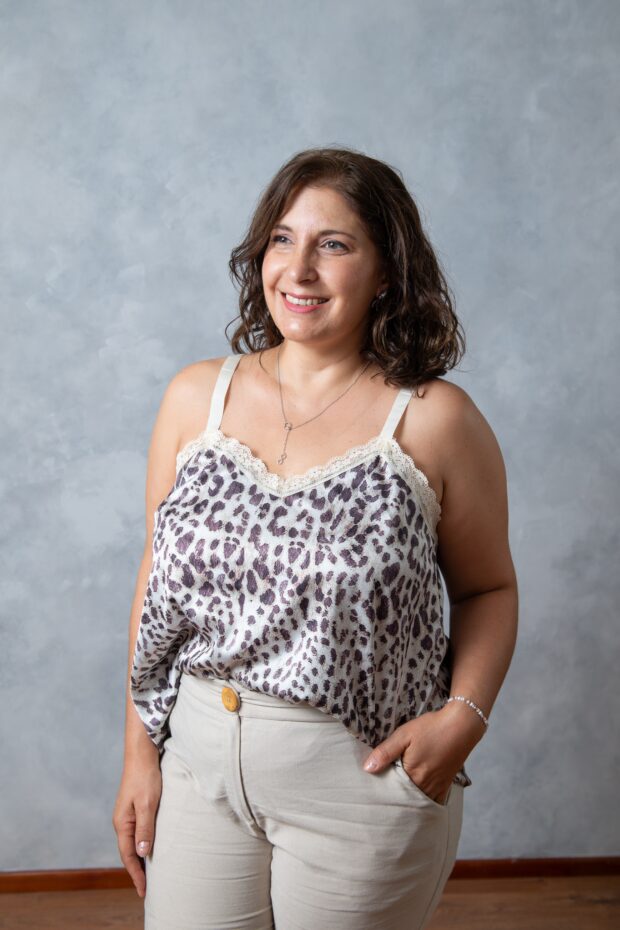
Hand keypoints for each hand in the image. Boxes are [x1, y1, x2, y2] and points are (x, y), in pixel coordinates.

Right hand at [112, 756, 161, 897]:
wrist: (142, 754)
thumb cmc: (145, 777)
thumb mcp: (147, 803)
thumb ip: (145, 828)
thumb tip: (142, 853)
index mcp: (122, 823)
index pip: (128, 855)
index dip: (136, 874)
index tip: (144, 891)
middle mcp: (122, 821)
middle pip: (129, 852)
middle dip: (137, 871)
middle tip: (148, 889)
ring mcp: (127, 815)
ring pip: (133, 843)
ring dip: (140, 859)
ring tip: (150, 875)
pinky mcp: (135, 808)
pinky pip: (138, 833)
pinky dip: (143, 845)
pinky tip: (151, 848)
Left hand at [362, 703, 483, 803]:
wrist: (462, 725)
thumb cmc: (431, 728)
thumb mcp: (404, 735)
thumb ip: (385, 752)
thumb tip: (367, 768)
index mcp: (412, 774)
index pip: (391, 791)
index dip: (381, 791)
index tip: (372, 791)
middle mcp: (425, 785)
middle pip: (405, 800)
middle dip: (393, 800)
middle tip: (381, 799)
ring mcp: (437, 786)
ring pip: (419, 802)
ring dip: (408, 802)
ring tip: (395, 800)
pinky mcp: (446, 784)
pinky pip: (434, 801)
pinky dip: (424, 803)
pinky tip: (417, 801)